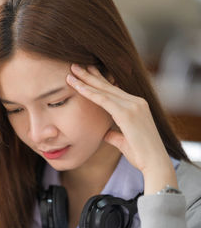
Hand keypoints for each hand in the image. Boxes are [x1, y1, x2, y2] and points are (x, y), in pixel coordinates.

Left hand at [66, 64, 176, 193]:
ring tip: (71, 71)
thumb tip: (105, 133)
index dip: (98, 80)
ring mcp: (133, 106)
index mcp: (137, 106)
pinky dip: (89, 92)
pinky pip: (104, 100)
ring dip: (86, 80)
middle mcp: (136, 102)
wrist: (155, 163)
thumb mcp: (124, 141)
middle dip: (90, 75)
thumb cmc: (141, 154)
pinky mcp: (127, 113)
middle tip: (74, 65)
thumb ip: (114, 134)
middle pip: (108, 85)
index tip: (85, 72)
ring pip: (104, 90)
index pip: (113, 89)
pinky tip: (78, 87)